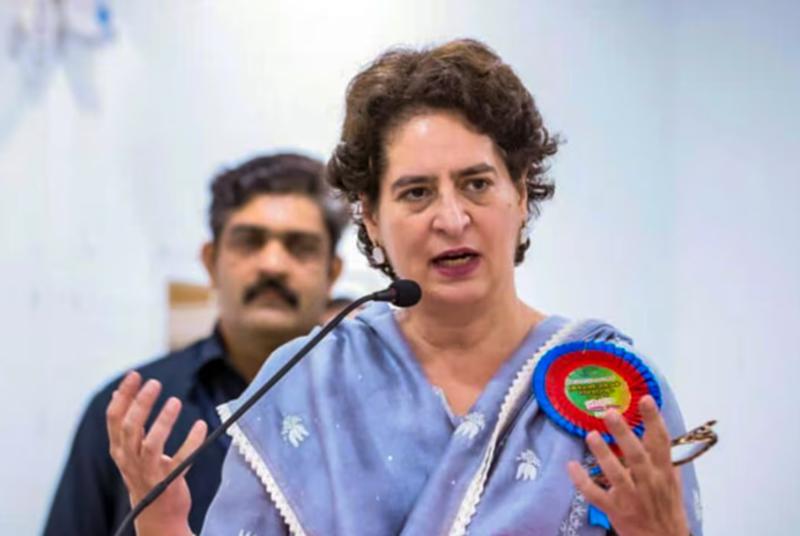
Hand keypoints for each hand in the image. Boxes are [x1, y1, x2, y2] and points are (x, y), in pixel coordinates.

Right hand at [106, 371, 206, 535]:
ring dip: (163, 421)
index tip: (135, 375)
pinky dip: (191, 441)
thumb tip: (116, 394)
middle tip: (155, 383)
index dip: (123, 395)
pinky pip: (181, 459)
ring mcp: (148, 472)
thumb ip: (124, 423)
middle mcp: (129, 460)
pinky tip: (200, 425)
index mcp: (119, 449)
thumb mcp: (129, 449)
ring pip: (150, 444)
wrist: (156, 514)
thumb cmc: (144, 474)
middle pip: (130, 428)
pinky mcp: (168, 481)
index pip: (114, 418)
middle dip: (141, 404)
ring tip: (175, 401)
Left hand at [567, 396, 688, 535]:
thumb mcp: (671, 482)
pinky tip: (571, 466)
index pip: (661, 442)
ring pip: (617, 475)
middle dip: (624, 434)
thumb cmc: (666, 507)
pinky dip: (583, 482)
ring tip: (591, 435)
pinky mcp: (616, 511)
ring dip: (604, 455)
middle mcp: (649, 483)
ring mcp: (632, 498)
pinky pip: (596, 496)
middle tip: (610, 412)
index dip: (654, 420)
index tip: (646, 399)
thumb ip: (662, 457)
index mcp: (664, 472)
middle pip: (637, 456)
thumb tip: (656, 428)